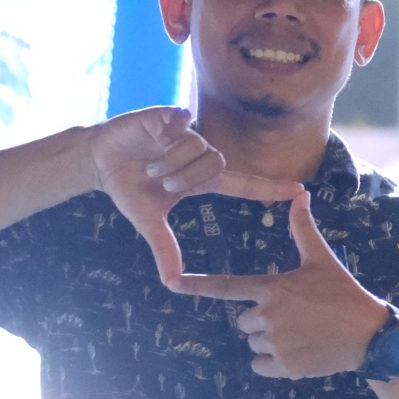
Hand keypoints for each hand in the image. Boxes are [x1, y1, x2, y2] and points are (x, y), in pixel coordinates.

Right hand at [86, 107, 272, 286]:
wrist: (97, 160)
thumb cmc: (128, 189)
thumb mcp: (148, 221)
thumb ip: (165, 248)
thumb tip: (171, 283)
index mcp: (202, 180)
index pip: (244, 184)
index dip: (271, 188)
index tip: (301, 191)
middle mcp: (201, 155)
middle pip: (216, 163)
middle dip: (186, 177)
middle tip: (164, 184)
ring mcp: (186, 134)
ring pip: (197, 145)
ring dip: (169, 161)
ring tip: (149, 165)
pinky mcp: (171, 115)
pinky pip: (183, 121)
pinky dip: (168, 132)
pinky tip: (154, 135)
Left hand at [161, 187, 393, 379]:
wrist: (370, 335)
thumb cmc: (344, 293)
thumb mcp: (323, 259)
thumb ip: (303, 230)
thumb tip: (301, 195)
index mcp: (273, 287)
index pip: (225, 285)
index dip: (196, 284)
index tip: (171, 282)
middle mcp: (268, 314)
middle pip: (242, 320)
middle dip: (262, 320)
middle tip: (295, 318)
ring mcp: (276, 341)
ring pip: (253, 343)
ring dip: (271, 342)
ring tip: (302, 334)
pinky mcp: (284, 366)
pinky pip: (260, 365)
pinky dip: (274, 363)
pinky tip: (298, 353)